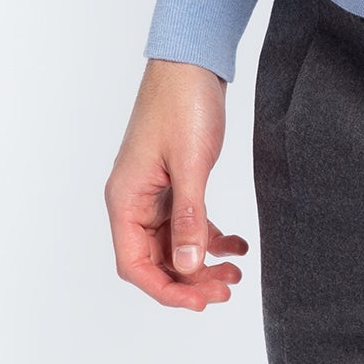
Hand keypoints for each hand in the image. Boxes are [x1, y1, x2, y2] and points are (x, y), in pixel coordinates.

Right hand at [104, 57, 249, 310]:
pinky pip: (189, 221)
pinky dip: (211, 236)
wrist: (194, 60)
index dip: (166, 289)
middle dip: (190, 280)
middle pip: (156, 259)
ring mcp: (155, 192)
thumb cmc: (182, 103)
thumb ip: (190, 217)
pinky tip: (237, 245)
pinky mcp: (175, 181)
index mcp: (125, 200)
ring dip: (202, 262)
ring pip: (175, 244)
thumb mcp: (190, 163)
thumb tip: (189, 266)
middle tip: (226, 290)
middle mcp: (135, 201)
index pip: (135, 264)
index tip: (199, 302)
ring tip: (234, 274)